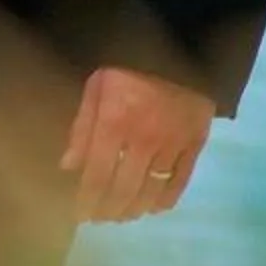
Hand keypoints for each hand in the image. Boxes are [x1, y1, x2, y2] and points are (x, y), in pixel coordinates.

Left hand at [60, 65, 214, 222]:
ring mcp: (173, 144)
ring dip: (133, 208)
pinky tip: (153, 206)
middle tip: (98, 217)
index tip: (79, 214)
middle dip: (108, 210)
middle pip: (124, 190)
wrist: (178, 47)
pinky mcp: (196, 143)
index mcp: (114, 123)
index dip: (87, 200)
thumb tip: (69, 167)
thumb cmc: (127, 68)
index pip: (97, 176)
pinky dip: (166, 199)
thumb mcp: (96, 88)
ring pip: (151, 190)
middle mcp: (144, 140)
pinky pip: (181, 180)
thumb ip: (82, 128)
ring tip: (121, 214)